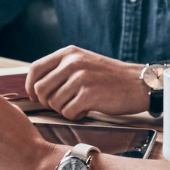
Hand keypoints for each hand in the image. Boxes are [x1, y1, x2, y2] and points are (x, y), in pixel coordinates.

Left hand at [26, 46, 148, 119]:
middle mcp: (72, 62)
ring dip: (64, 110)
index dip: (30, 86)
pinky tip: (86, 110)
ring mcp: (80, 77)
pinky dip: (75, 116)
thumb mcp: (84, 62)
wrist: (138, 83)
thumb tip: (35, 86)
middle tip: (63, 105)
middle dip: (48, 102)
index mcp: (68, 53)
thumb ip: (62, 68)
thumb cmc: (110, 77)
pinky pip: (67, 112)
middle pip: (41, 89)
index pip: (35, 69)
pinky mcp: (88, 94)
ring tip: (79, 106)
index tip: (35, 97)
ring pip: (53, 103)